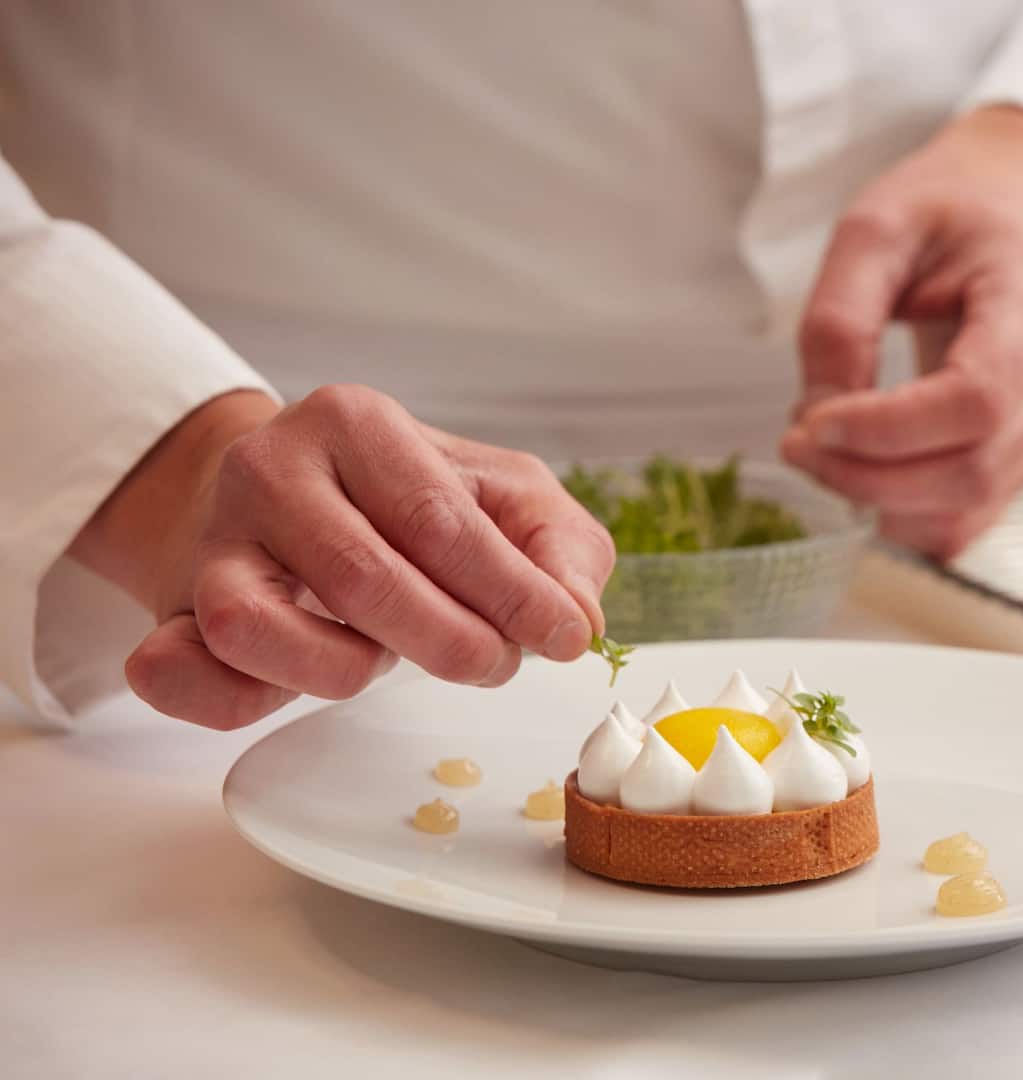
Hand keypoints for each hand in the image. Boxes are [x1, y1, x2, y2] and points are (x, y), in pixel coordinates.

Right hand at [70, 385, 614, 728]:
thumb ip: (560, 547)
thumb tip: (577, 618)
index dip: (510, 592)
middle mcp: (268, 469)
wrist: (283, 494)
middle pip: (361, 577)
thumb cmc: (411, 501)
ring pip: (256, 629)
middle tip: (494, 665)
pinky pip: (179, 673)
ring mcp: (210, 541)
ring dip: (342, 669)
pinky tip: (297, 688)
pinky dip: (233, 698)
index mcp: (355, 422)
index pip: (438, 519)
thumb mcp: (506, 496)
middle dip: (448, 641)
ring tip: (385, 655)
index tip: (564, 639)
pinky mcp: (172, 611)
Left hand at [782, 105, 1022, 557]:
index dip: (888, 429)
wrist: (1016, 205)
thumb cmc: (951, 207)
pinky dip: (911, 511)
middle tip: (797, 445)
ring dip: (885, 502)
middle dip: (870, 477)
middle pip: (973, 469)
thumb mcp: (875, 227)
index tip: (812, 422)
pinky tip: (865, 472)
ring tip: (825, 456)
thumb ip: (840, 318)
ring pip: (973, 505)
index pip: (975, 399)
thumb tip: (817, 417)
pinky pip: (975, 512)